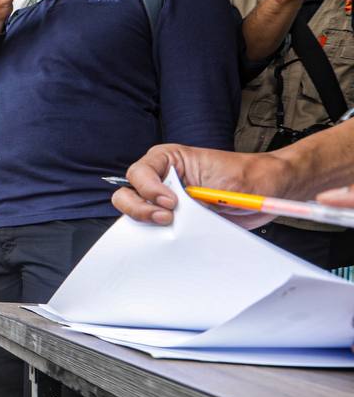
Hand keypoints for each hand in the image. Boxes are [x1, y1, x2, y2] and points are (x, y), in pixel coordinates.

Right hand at [111, 143, 290, 227]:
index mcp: (169, 159)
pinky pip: (152, 229)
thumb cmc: (249, 176)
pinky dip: (155, 235)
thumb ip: (194, 194)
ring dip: (146, 222)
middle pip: (128, 193)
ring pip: (135, 212)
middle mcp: (161, 178)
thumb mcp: (222, 179)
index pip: (140, 172)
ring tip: (171, 226)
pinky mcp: (173, 218)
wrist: (268, 191)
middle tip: (167, 217)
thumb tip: (171, 214)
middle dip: (140, 208)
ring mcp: (164, 200)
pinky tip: (172, 236)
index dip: (149, 189)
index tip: (172, 202)